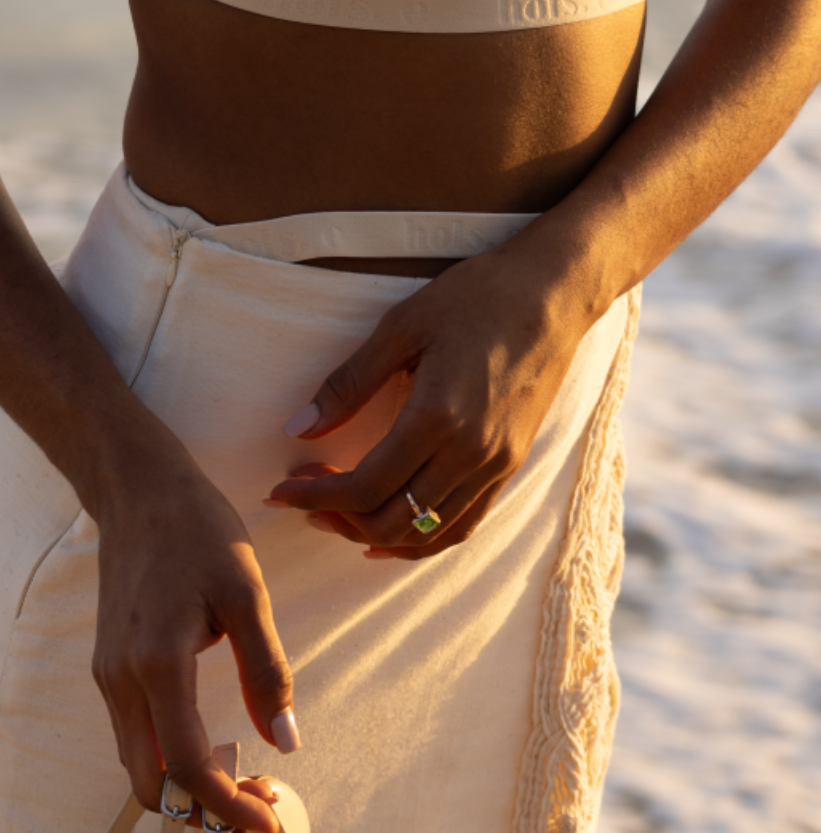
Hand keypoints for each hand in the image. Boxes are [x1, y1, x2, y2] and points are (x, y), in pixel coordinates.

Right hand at [91, 427, 296, 832]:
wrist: (138, 489)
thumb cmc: (197, 530)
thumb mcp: (246, 592)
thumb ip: (266, 670)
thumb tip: (285, 742)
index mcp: (156, 664)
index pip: (188, 766)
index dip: (228, 807)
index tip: (269, 821)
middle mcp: (119, 680)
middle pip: (152, 782)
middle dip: (202, 809)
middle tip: (259, 802)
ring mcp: (107, 675)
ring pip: (139, 763)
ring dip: (186, 784)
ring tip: (244, 775)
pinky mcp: (108, 666)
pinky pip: (134, 735)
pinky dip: (169, 757)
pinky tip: (212, 742)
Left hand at [267, 240, 588, 558]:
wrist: (554, 293)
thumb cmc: (474, 297)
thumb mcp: (400, 327)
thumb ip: (348, 384)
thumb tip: (297, 428)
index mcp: (437, 418)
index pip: (364, 487)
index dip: (314, 497)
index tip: (279, 491)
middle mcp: (471, 454)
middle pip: (392, 521)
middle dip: (337, 518)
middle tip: (302, 495)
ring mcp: (497, 465)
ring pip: (427, 534)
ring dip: (374, 533)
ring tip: (336, 514)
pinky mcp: (511, 465)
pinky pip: (464, 525)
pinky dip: (422, 540)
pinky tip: (391, 534)